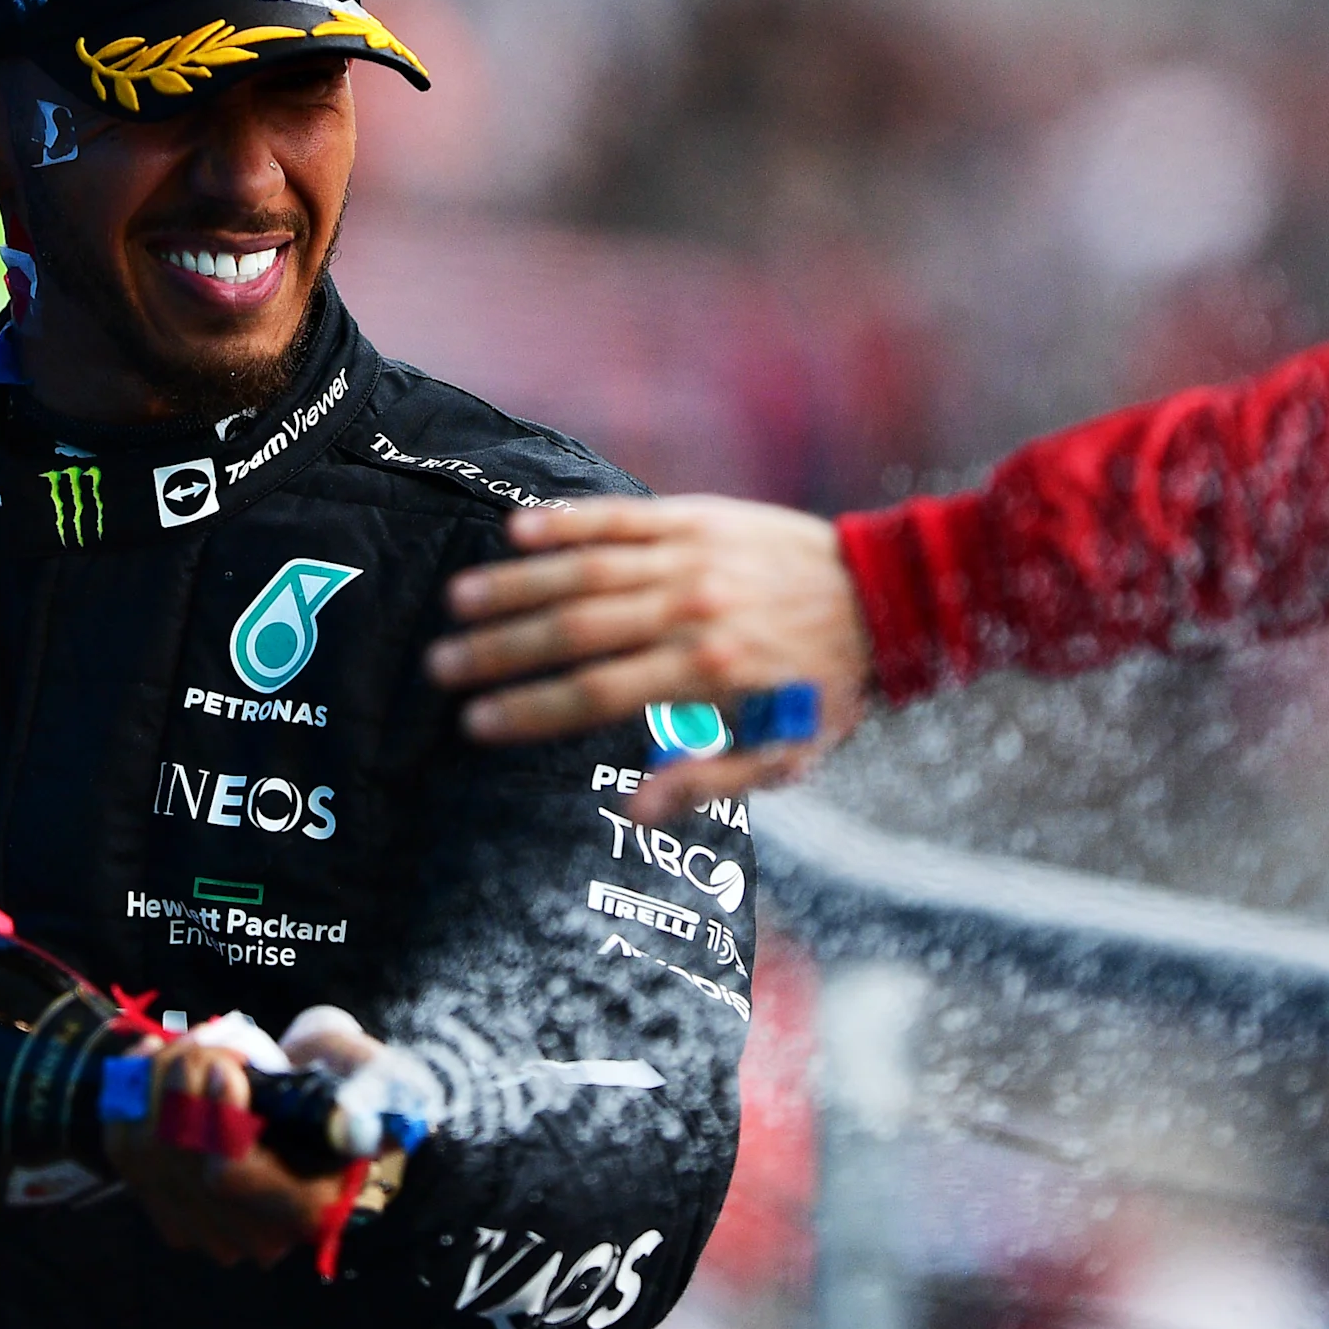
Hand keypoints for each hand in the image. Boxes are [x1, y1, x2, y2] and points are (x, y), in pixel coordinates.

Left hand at [102, 1041, 362, 1266]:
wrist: (319, 1095)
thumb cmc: (352, 1082)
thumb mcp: (376, 1081)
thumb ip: (369, 1097)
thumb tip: (351, 1124)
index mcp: (307, 1207)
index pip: (228, 1175)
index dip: (216, 1116)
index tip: (227, 1063)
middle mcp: (252, 1232)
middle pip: (178, 1159)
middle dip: (182, 1081)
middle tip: (206, 1039)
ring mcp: (204, 1223)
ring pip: (144, 1149)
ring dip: (156, 1081)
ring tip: (185, 1044)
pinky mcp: (167, 1198)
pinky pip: (123, 1148)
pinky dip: (129, 1094)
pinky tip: (152, 1059)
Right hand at [429, 496, 874, 821]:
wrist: (886, 597)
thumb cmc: (827, 688)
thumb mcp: (784, 755)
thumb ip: (706, 781)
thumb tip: (629, 811)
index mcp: (708, 677)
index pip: (595, 695)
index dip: (529, 710)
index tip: (476, 723)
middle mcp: (692, 612)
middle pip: (575, 633)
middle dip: (501, 651)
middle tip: (441, 666)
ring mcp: (692, 559)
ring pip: (587, 571)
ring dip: (517, 587)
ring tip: (459, 602)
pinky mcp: (699, 517)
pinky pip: (622, 517)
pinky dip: (568, 523)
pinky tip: (518, 532)